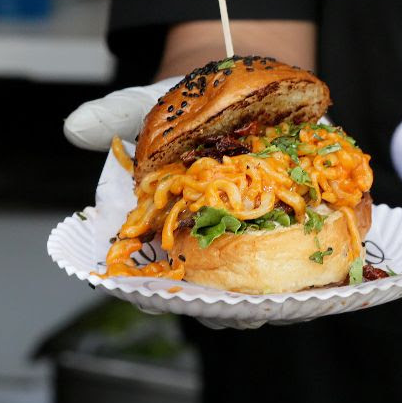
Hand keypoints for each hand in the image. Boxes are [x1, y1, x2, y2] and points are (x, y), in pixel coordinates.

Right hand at [64, 78, 322, 330]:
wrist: (242, 90)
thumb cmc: (186, 107)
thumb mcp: (151, 105)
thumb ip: (116, 115)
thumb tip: (77, 127)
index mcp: (161, 231)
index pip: (149, 279)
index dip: (152, 296)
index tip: (159, 301)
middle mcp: (203, 248)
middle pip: (209, 298)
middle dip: (223, 310)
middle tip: (239, 312)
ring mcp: (249, 246)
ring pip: (257, 293)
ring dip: (272, 303)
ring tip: (282, 304)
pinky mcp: (291, 233)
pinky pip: (302, 267)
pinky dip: (314, 277)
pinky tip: (325, 278)